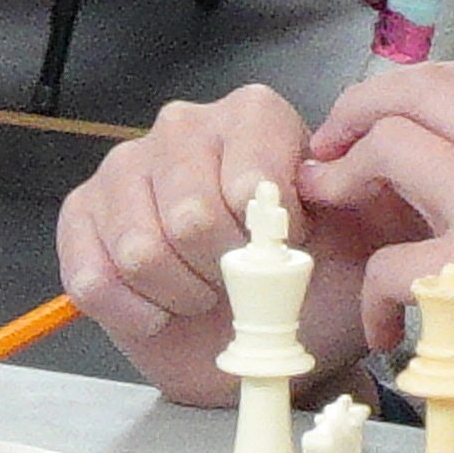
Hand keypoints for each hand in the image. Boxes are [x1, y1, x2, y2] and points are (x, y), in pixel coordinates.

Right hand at [55, 87, 388, 405]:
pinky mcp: (83, 219)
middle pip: (190, 216)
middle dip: (223, 272)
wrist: (267, 335)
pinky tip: (162, 311)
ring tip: (204, 295)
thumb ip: (371, 194)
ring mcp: (125, 171)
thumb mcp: (369, 240)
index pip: (249, 180)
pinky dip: (135, 312)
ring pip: (141, 250)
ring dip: (181, 294)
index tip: (288, 252)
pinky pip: (94, 277)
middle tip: (241, 283)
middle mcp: (183, 129)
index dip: (270, 239)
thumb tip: (353, 173)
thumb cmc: (316, 283)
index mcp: (252, 117)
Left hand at [299, 62, 453, 452]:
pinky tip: (390, 334)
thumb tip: (451, 171)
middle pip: (427, 89)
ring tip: (328, 214)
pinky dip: (372, 301)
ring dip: (341, 178)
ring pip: (392, 145)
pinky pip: (385, 262)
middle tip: (325, 152)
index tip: (370, 127)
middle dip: (358, 109)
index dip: (407, 93)